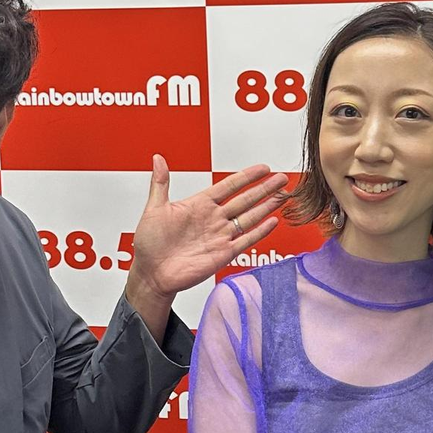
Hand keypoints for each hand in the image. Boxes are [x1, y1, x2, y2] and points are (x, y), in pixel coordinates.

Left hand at [126, 156, 288, 300]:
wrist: (152, 273)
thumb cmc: (150, 244)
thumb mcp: (154, 208)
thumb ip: (160, 183)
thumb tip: (158, 159)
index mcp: (199, 205)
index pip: (229, 186)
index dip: (247, 177)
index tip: (263, 169)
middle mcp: (213, 219)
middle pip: (245, 200)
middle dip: (264, 189)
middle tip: (281, 178)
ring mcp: (220, 236)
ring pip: (250, 217)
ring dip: (267, 206)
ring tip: (283, 195)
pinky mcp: (224, 254)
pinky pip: (246, 240)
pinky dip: (260, 231)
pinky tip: (273, 221)